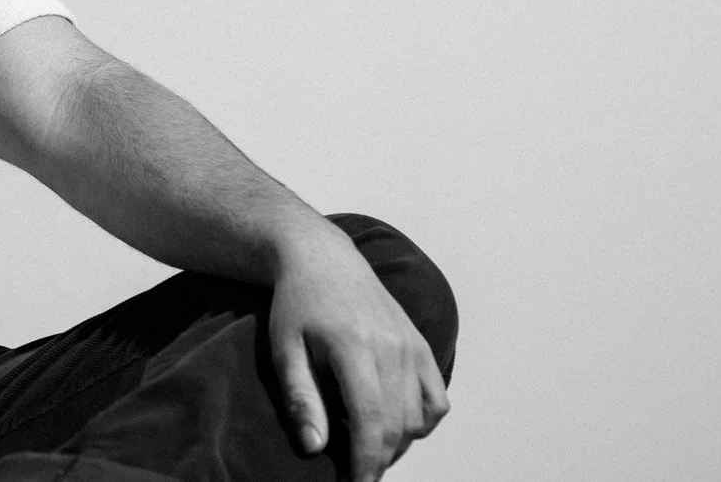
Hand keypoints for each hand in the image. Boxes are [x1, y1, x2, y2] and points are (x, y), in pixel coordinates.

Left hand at [268, 225, 448, 481]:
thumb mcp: (284, 348)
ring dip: (398, 442)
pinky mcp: (422, 346)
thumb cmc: (297, 305)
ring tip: (367, 445)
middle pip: (398, 424)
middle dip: (379, 458)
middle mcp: (391, 346)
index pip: (370, 419)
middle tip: (356, 471)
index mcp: (354, 346)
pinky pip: (437, 400)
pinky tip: (396, 425)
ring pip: (419, 417)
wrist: (323, 259)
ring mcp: (412, 346)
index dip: (366, 460)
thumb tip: (314, 447)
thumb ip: (300, 398)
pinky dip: (422, 422)